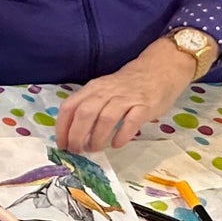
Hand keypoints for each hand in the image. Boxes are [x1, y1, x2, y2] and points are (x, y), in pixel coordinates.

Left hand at [55, 38, 199, 152]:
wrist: (159, 69)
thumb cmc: (127, 85)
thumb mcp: (103, 90)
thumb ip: (90, 106)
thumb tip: (73, 133)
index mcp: (93, 89)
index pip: (69, 107)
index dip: (62, 128)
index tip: (62, 145)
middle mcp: (106, 92)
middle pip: (84, 114)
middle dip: (76, 136)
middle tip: (77, 151)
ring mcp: (126, 98)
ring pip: (105, 119)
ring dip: (97, 138)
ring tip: (95, 149)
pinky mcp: (144, 106)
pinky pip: (130, 122)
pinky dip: (121, 136)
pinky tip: (117, 144)